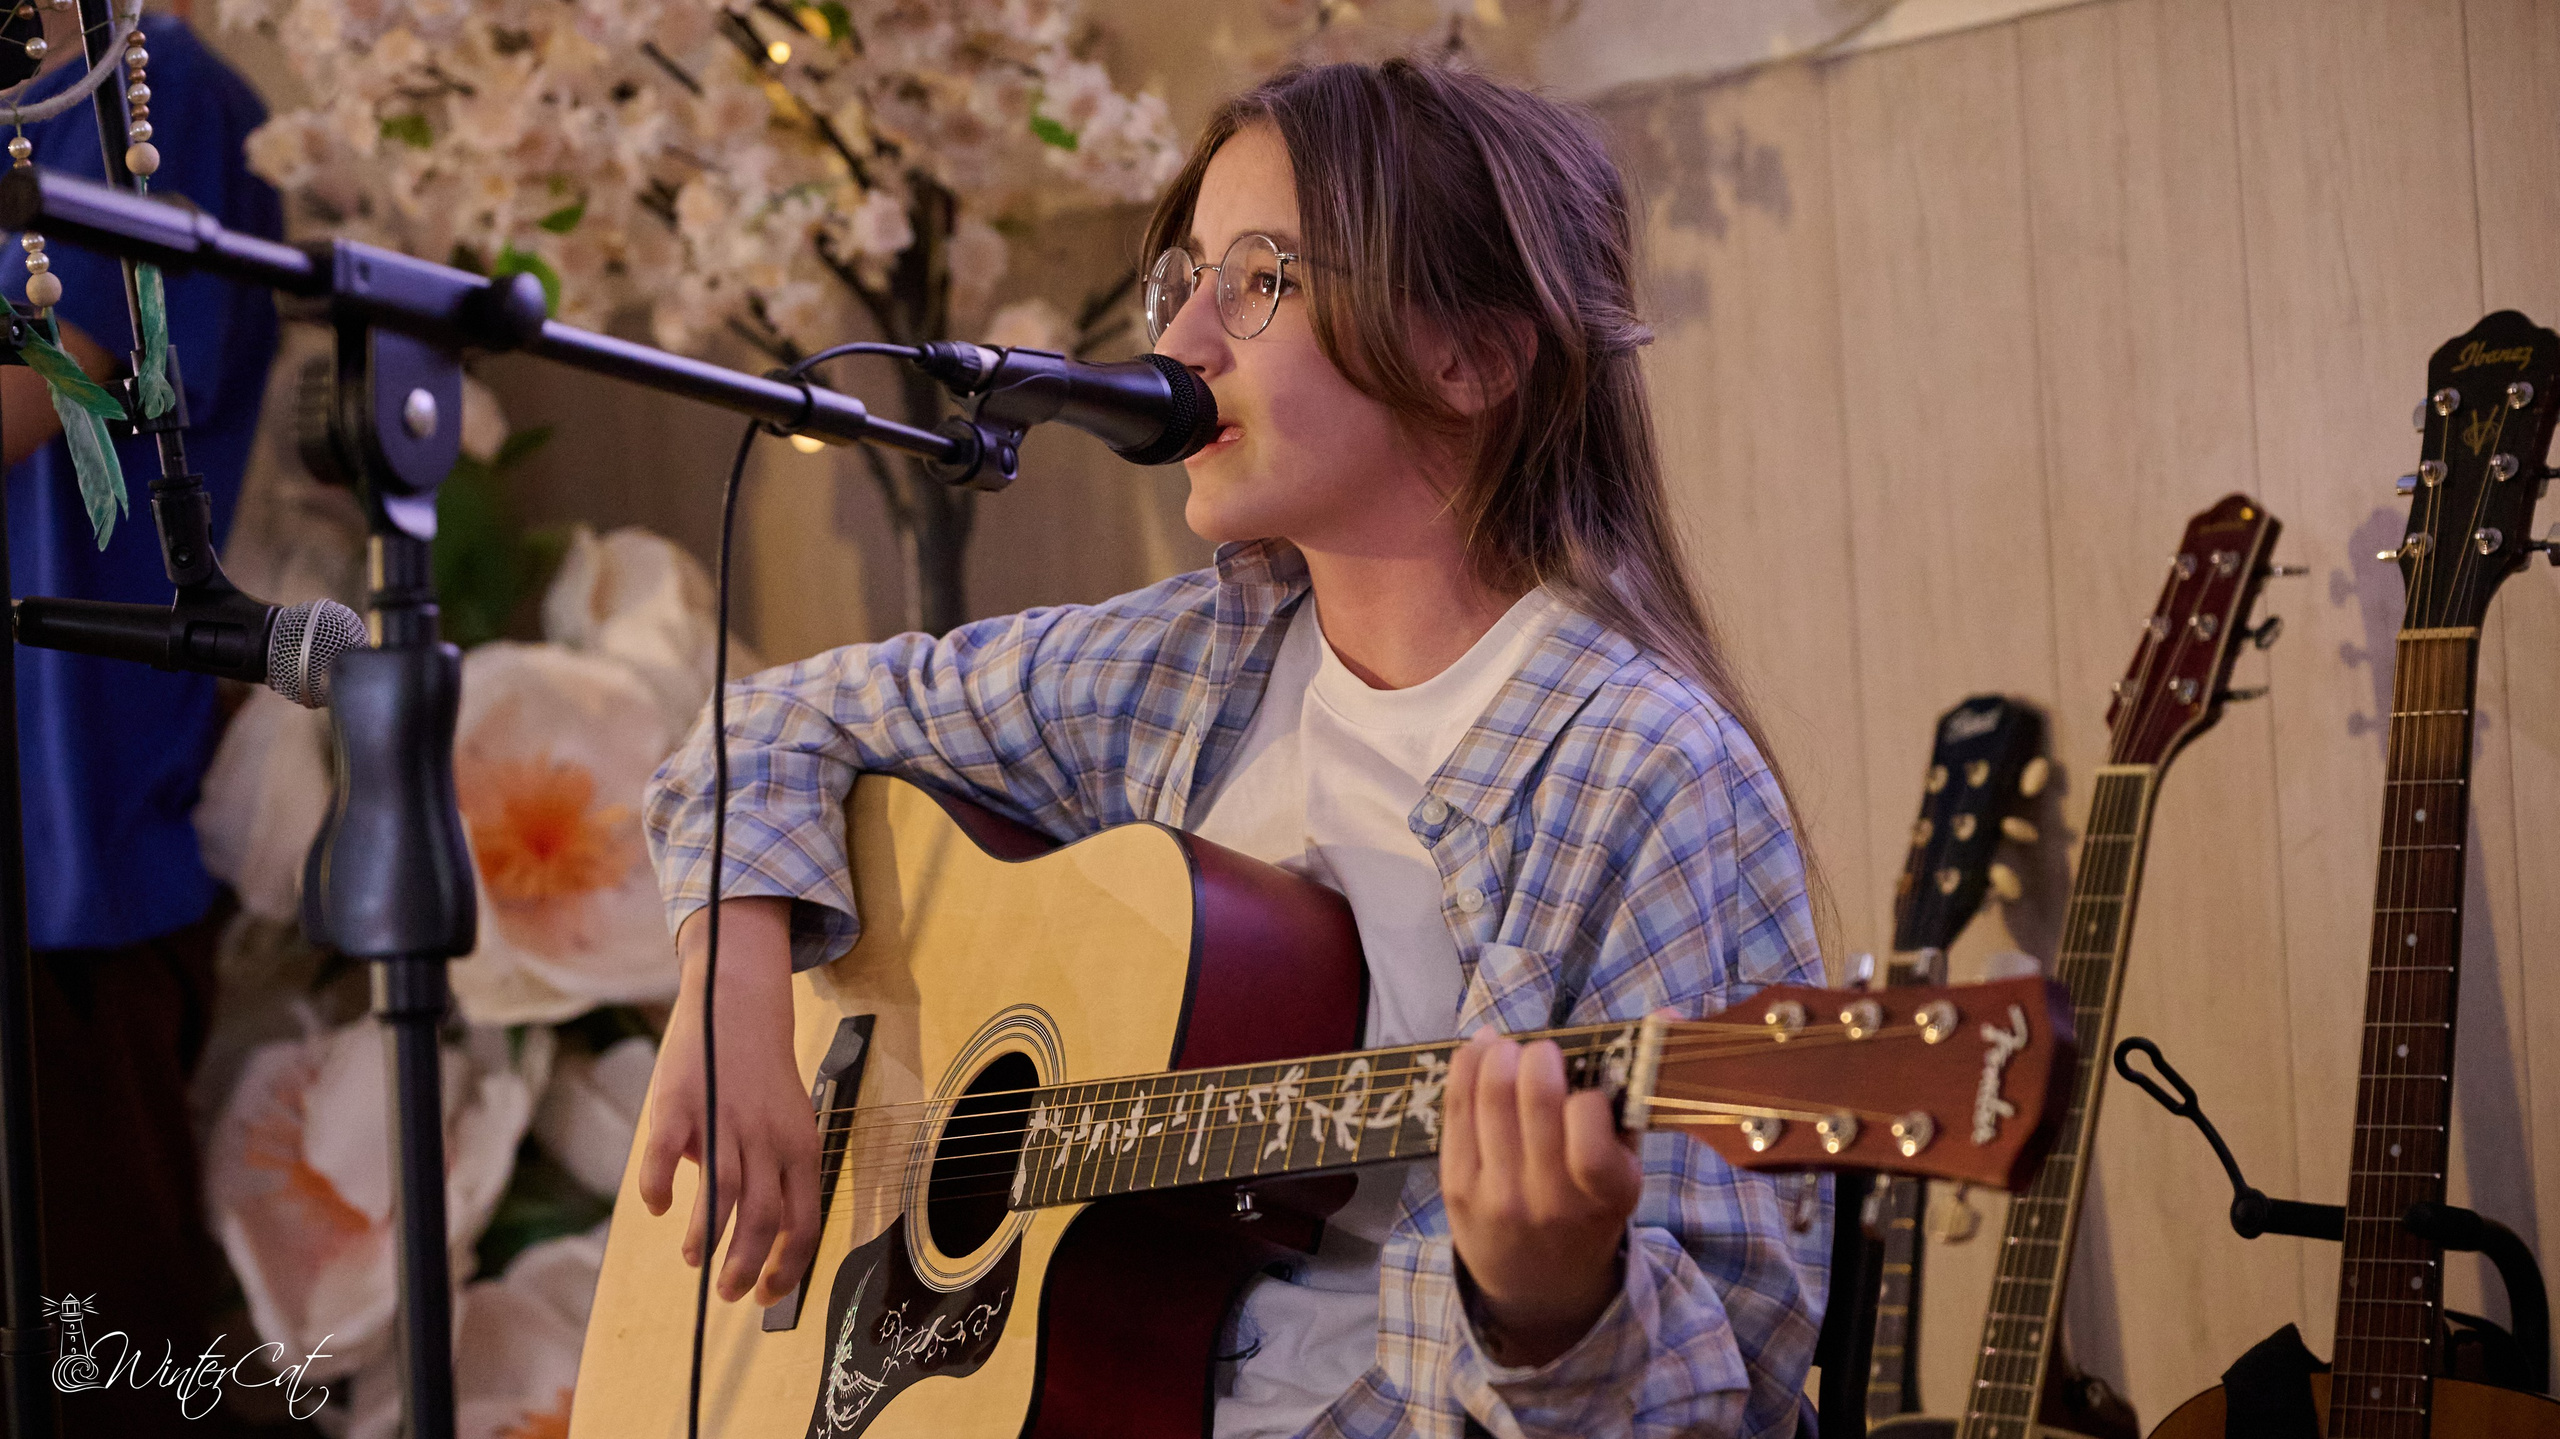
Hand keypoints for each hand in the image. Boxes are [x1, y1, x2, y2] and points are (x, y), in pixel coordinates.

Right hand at [637, 897, 821, 1304]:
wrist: (740, 1004)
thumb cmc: (762, 1077)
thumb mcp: (789, 1123)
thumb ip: (777, 1173)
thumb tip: (755, 1233)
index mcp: (799, 1146)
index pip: (803, 1221)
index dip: (786, 1266)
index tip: (767, 1294)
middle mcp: (766, 1137)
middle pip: (762, 1218)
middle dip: (744, 1267)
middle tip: (727, 1291)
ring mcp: (722, 1120)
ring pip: (721, 1195)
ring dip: (705, 1238)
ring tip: (694, 1259)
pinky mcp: (678, 1103)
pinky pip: (665, 1155)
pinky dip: (658, 1187)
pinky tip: (657, 1206)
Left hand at [1441, 1027, 1643, 1367]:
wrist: (1539, 1285)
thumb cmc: (1590, 1210)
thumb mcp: (1626, 1168)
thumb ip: (1640, 1095)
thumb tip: (1671, 1014)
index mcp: (1604, 1195)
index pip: (1588, 1138)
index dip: (1587, 1099)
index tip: (1587, 1090)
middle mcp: (1548, 1200)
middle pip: (1532, 1103)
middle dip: (1537, 1059)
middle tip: (1544, 1051)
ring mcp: (1497, 1195)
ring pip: (1489, 1099)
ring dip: (1499, 1056)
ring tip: (1510, 1047)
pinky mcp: (1456, 1187)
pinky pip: (1455, 1112)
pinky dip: (1466, 1069)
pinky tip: (1479, 1051)